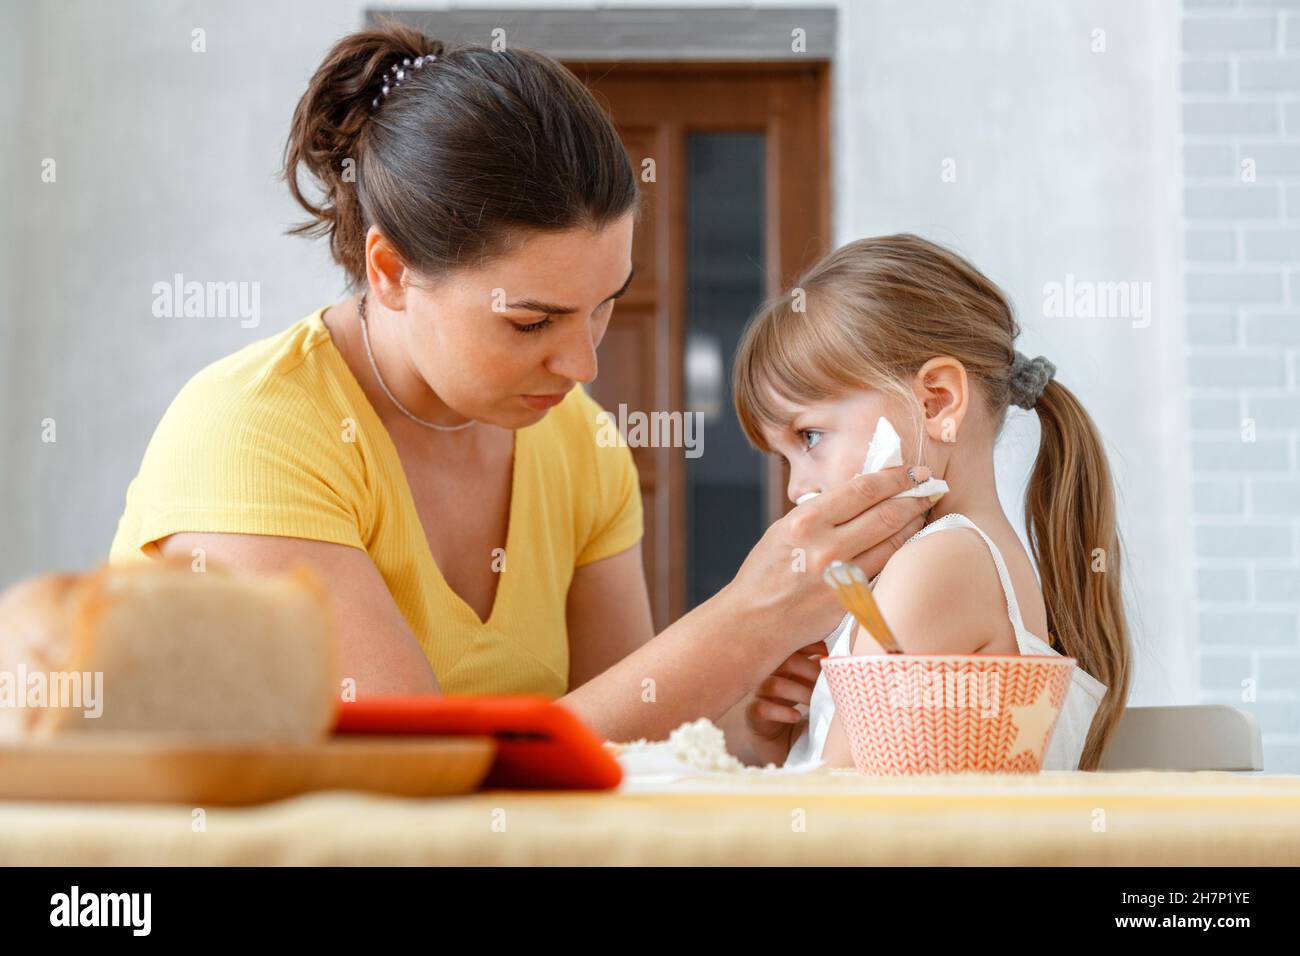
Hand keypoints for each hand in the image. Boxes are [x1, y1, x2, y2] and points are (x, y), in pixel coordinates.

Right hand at [721, 464, 935, 656]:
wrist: (755, 621)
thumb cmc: (767, 573)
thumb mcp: (784, 530)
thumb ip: (821, 513)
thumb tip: (861, 494)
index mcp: (806, 522)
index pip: (863, 490)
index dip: (895, 476)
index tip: (913, 471)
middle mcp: (826, 548)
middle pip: (886, 514)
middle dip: (915, 496)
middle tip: (931, 486)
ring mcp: (842, 577)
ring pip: (894, 542)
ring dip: (915, 523)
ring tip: (924, 510)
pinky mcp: (853, 601)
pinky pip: (887, 569)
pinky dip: (903, 552)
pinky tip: (910, 542)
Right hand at [745, 639, 827, 742]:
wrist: (778, 745)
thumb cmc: (798, 714)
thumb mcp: (810, 691)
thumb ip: (819, 675)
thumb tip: (842, 660)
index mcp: (783, 666)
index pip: (793, 646)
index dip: (812, 645)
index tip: (831, 654)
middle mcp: (768, 676)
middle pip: (785, 661)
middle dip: (811, 670)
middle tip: (828, 684)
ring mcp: (758, 695)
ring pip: (774, 684)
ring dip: (800, 692)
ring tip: (816, 703)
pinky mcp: (753, 715)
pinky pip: (762, 708)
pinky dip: (783, 712)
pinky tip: (797, 717)